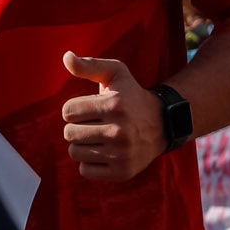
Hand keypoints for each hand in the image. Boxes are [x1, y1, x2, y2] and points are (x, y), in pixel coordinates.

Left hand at [61, 52, 164, 180]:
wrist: (164, 125)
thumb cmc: (132, 96)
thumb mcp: (116, 73)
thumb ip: (89, 65)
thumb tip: (66, 56)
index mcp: (114, 106)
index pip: (68, 111)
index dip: (76, 109)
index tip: (92, 109)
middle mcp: (119, 131)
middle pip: (69, 133)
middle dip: (78, 127)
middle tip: (95, 124)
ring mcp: (122, 154)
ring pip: (75, 152)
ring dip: (83, 145)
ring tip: (99, 138)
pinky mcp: (122, 172)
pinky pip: (85, 170)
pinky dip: (90, 163)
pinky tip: (104, 153)